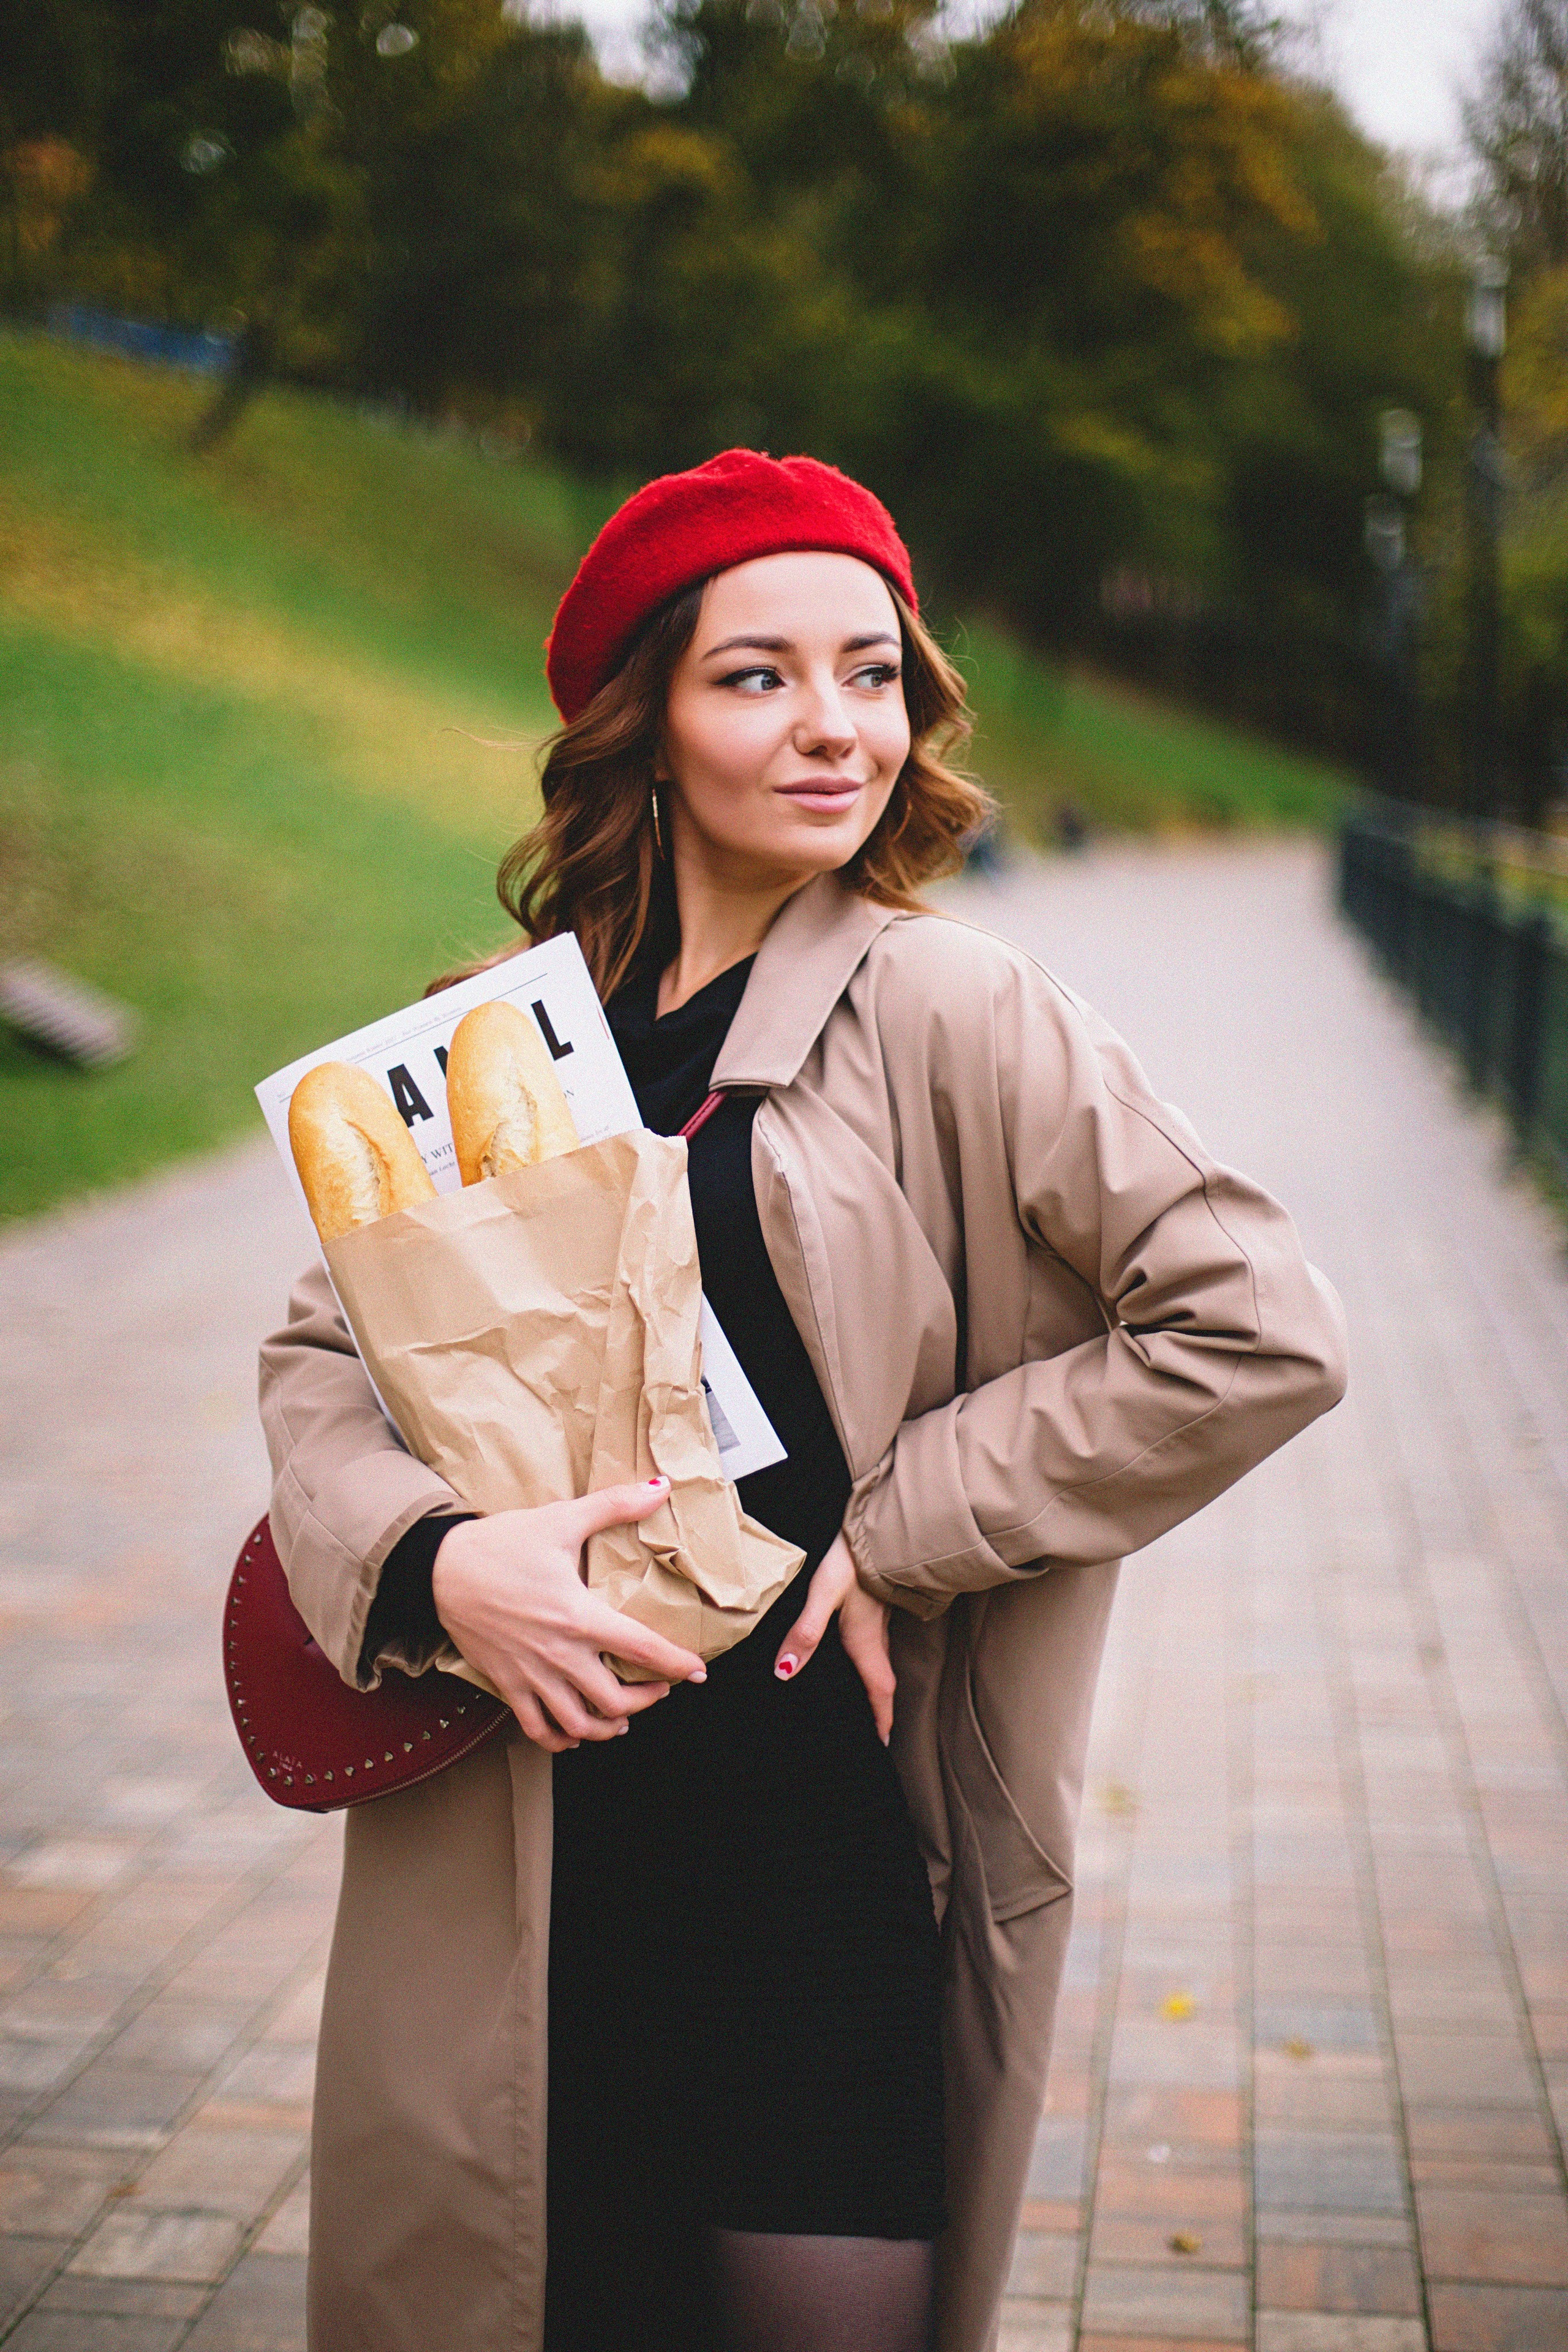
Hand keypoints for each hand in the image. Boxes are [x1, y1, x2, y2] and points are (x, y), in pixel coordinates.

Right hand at [431, 1479, 705, 1753]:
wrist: (439, 1567)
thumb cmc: (501, 1543)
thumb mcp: (561, 1518)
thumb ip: (615, 1505)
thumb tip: (660, 1487)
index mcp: (579, 1616)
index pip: (642, 1649)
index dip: (676, 1663)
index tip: (696, 1670)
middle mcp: (559, 1654)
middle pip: (615, 1700)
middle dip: (646, 1699)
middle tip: (660, 1688)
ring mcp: (531, 1674)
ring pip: (579, 1724)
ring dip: (608, 1726)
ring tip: (623, 1717)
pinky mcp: (506, 1684)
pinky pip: (537, 1728)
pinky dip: (560, 1739)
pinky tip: (574, 1734)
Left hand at [773, 1531, 894, 1743]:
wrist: (877, 1527)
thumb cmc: (852, 1561)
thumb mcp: (824, 1595)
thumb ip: (806, 1632)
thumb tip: (785, 1672)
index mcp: (865, 1642)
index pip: (878, 1691)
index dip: (880, 1719)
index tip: (881, 1744)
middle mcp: (875, 1636)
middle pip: (881, 1682)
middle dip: (879, 1709)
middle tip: (873, 1732)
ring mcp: (877, 1621)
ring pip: (879, 1663)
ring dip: (875, 1687)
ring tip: (864, 1703)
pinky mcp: (873, 1605)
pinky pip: (874, 1644)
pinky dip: (869, 1662)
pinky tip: (854, 1656)